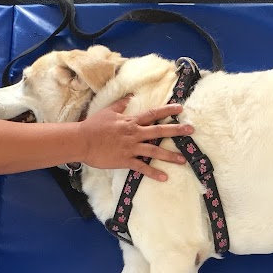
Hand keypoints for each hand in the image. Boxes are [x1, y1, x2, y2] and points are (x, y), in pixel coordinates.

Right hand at [79, 97, 194, 180]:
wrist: (81, 141)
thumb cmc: (93, 126)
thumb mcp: (108, 111)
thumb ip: (121, 104)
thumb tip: (131, 95)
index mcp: (131, 122)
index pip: (153, 114)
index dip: (167, 111)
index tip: (180, 109)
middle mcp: (134, 134)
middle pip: (159, 131)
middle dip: (176, 131)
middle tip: (191, 130)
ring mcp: (130, 148)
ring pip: (154, 151)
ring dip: (170, 156)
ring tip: (183, 160)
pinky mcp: (125, 160)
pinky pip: (142, 168)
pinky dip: (153, 173)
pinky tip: (164, 177)